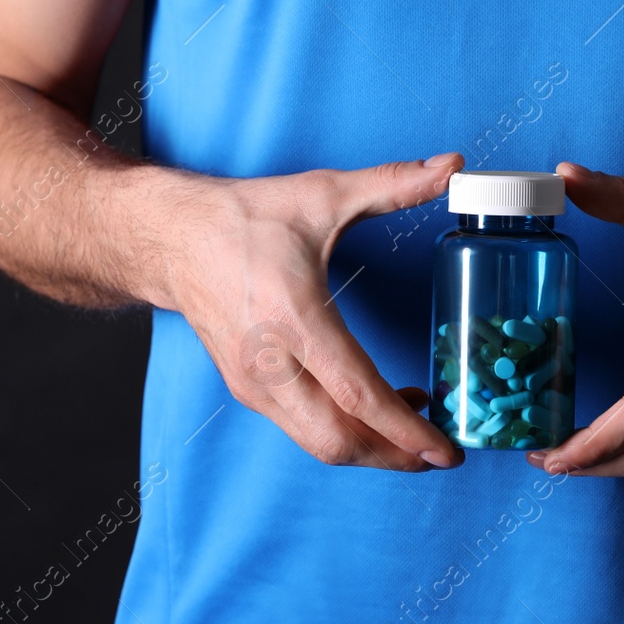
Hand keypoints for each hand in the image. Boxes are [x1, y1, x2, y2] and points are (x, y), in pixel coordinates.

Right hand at [152, 153, 467, 470]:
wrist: (171, 238)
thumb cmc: (246, 217)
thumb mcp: (323, 194)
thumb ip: (393, 184)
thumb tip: (453, 167)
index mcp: (294, 317)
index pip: (358, 394)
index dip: (407, 429)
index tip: (446, 450)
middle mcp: (269, 362)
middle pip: (338, 440)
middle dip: (395, 456)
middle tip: (442, 452)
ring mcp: (253, 383)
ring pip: (319, 443)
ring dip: (371, 448)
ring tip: (416, 431)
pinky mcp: (247, 389)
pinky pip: (302, 428)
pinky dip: (344, 431)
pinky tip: (373, 408)